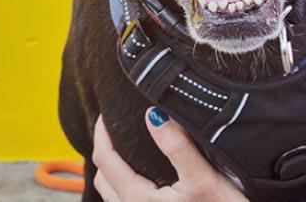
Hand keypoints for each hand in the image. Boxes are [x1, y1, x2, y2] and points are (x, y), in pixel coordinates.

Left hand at [92, 108, 248, 201]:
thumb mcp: (204, 179)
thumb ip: (178, 147)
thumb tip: (154, 114)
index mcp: (139, 200)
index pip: (106, 161)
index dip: (102, 134)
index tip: (106, 112)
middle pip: (103, 178)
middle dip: (106, 149)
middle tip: (116, 124)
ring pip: (112, 192)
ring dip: (114, 167)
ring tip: (127, 144)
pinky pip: (125, 201)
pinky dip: (124, 181)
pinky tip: (145, 170)